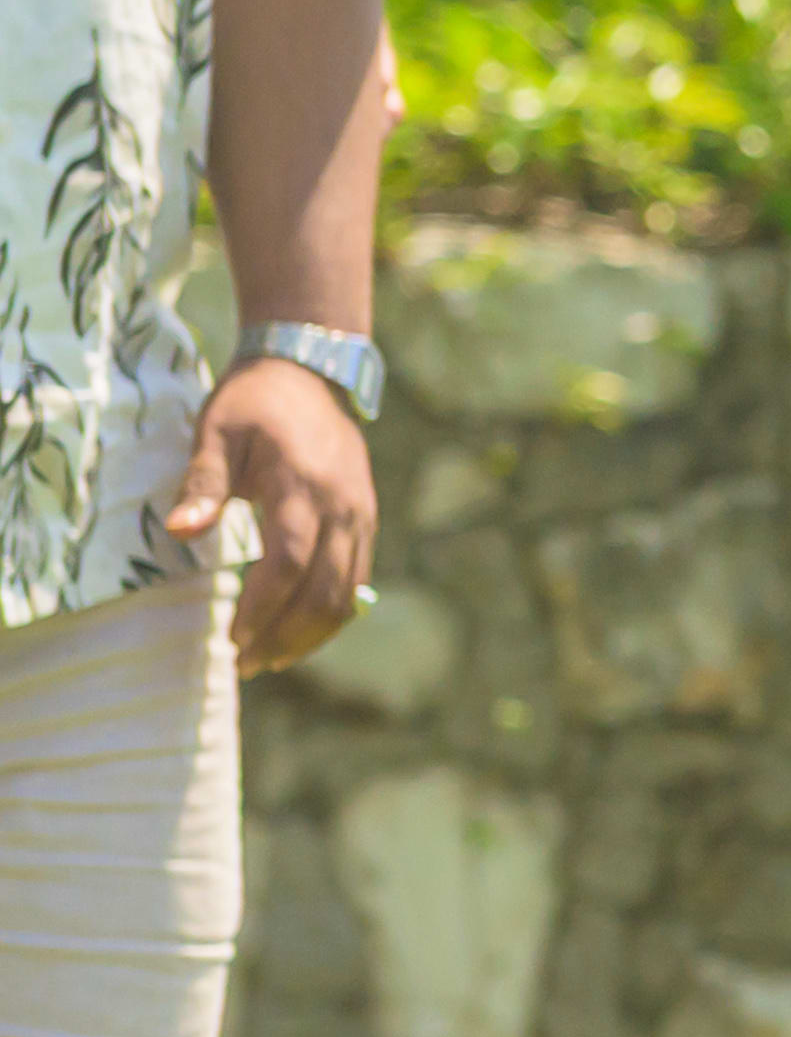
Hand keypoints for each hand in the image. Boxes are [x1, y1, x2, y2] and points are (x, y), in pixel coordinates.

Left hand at [163, 355, 375, 676]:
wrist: (309, 372)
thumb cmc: (251, 404)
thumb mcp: (216, 435)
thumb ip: (201, 486)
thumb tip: (177, 531)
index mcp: (301, 486)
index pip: (287, 563)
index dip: (261, 608)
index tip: (231, 640)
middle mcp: (342, 506)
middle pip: (323, 590)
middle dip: (284, 636)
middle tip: (244, 664)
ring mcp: (361, 514)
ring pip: (347, 592)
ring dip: (311, 634)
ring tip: (272, 659)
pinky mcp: (367, 518)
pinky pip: (357, 579)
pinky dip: (332, 613)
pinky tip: (302, 631)